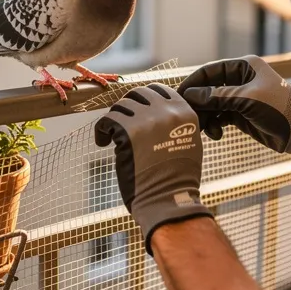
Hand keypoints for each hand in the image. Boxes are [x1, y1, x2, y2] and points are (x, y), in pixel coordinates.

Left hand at [94, 83, 212, 255]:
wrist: (168, 199)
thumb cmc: (177, 179)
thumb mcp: (189, 143)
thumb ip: (177, 124)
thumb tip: (161, 112)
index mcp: (184, 113)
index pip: (160, 90)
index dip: (145, 99)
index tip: (138, 110)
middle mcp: (166, 111)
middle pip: (139, 93)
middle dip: (128, 106)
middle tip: (123, 121)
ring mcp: (146, 120)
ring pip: (121, 105)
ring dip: (115, 119)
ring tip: (113, 135)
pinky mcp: (127, 132)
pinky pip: (107, 120)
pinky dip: (101, 130)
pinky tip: (103, 142)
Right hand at [176, 55, 290, 168]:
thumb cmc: (280, 110)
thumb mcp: (248, 100)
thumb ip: (217, 97)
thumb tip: (190, 95)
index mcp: (244, 66)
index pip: (210, 71)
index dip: (193, 83)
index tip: (178, 97)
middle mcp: (240, 79)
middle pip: (208, 88)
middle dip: (198, 104)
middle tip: (189, 119)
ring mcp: (240, 97)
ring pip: (212, 104)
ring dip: (205, 117)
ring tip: (203, 130)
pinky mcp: (240, 113)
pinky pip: (218, 116)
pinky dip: (214, 124)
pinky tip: (216, 134)